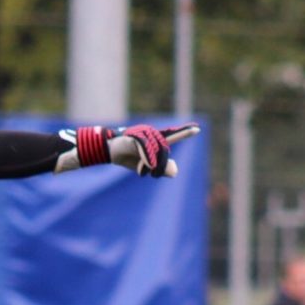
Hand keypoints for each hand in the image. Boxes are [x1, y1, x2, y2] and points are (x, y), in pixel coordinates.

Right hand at [60, 123, 199, 177]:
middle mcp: (151, 134)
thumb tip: (175, 172)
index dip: (185, 133)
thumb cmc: (125, 157)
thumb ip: (159, 169)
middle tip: (153, 176)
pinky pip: (146, 148)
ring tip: (145, 173)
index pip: (172, 136)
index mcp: (154, 140)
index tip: (198, 129)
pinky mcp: (135, 137)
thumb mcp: (144, 167)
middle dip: (161, 165)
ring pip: (157, 150)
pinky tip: (146, 167)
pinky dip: (147, 159)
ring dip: (152, 165)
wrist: (107, 151)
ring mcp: (143, 134)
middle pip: (164, 149)